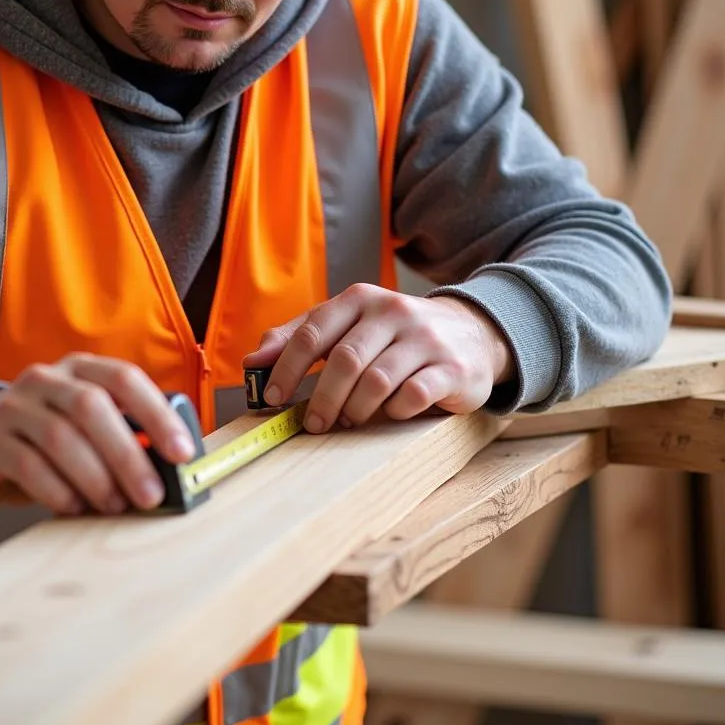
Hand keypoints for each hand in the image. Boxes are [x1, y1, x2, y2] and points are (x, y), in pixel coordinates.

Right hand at [0, 355, 196, 515]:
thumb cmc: (46, 438)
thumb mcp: (85, 426)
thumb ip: (122, 436)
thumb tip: (169, 470)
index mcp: (80, 369)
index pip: (124, 379)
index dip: (157, 414)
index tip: (182, 453)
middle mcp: (45, 379)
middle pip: (93, 407)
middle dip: (128, 455)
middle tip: (151, 495)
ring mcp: (11, 406)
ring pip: (60, 436)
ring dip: (95, 477)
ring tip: (115, 506)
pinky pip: (26, 464)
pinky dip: (57, 490)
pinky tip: (74, 508)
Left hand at [242, 285, 513, 433]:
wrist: (472, 333)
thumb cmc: (395, 334)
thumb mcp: (348, 324)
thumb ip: (300, 337)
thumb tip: (253, 361)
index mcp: (360, 299)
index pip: (313, 332)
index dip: (287, 368)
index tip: (272, 398)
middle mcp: (392, 311)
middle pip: (344, 360)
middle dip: (322, 399)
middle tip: (313, 424)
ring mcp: (424, 338)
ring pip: (377, 380)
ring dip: (355, 408)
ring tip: (348, 421)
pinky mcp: (451, 367)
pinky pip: (414, 394)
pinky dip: (395, 411)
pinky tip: (390, 414)